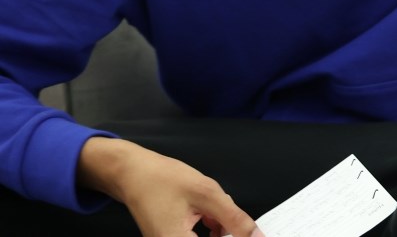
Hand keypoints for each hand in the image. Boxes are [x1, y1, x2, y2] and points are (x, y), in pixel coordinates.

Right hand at [77, 137, 261, 236]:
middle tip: (218, 214)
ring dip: (218, 229)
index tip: (248, 234)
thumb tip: (256, 236)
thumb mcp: (207, 194)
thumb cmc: (164, 179)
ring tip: (208, 211)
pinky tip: (208, 215)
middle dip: (223, 231)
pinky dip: (208, 227)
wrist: (133, 173)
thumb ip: (234, 218)